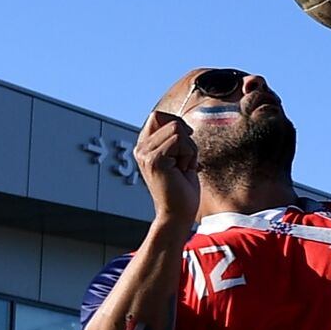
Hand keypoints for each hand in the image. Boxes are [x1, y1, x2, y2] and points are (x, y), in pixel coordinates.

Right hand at [134, 110, 199, 225]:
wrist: (178, 213)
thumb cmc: (182, 189)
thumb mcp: (179, 158)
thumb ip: (176, 139)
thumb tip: (181, 123)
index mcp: (145, 146)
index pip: (158, 116)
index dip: (177, 123)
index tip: (187, 139)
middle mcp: (141, 148)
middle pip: (171, 121)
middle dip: (187, 140)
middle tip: (183, 163)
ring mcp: (145, 153)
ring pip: (178, 130)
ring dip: (189, 150)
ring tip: (182, 169)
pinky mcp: (154, 159)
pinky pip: (180, 141)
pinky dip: (189, 156)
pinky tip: (182, 171)